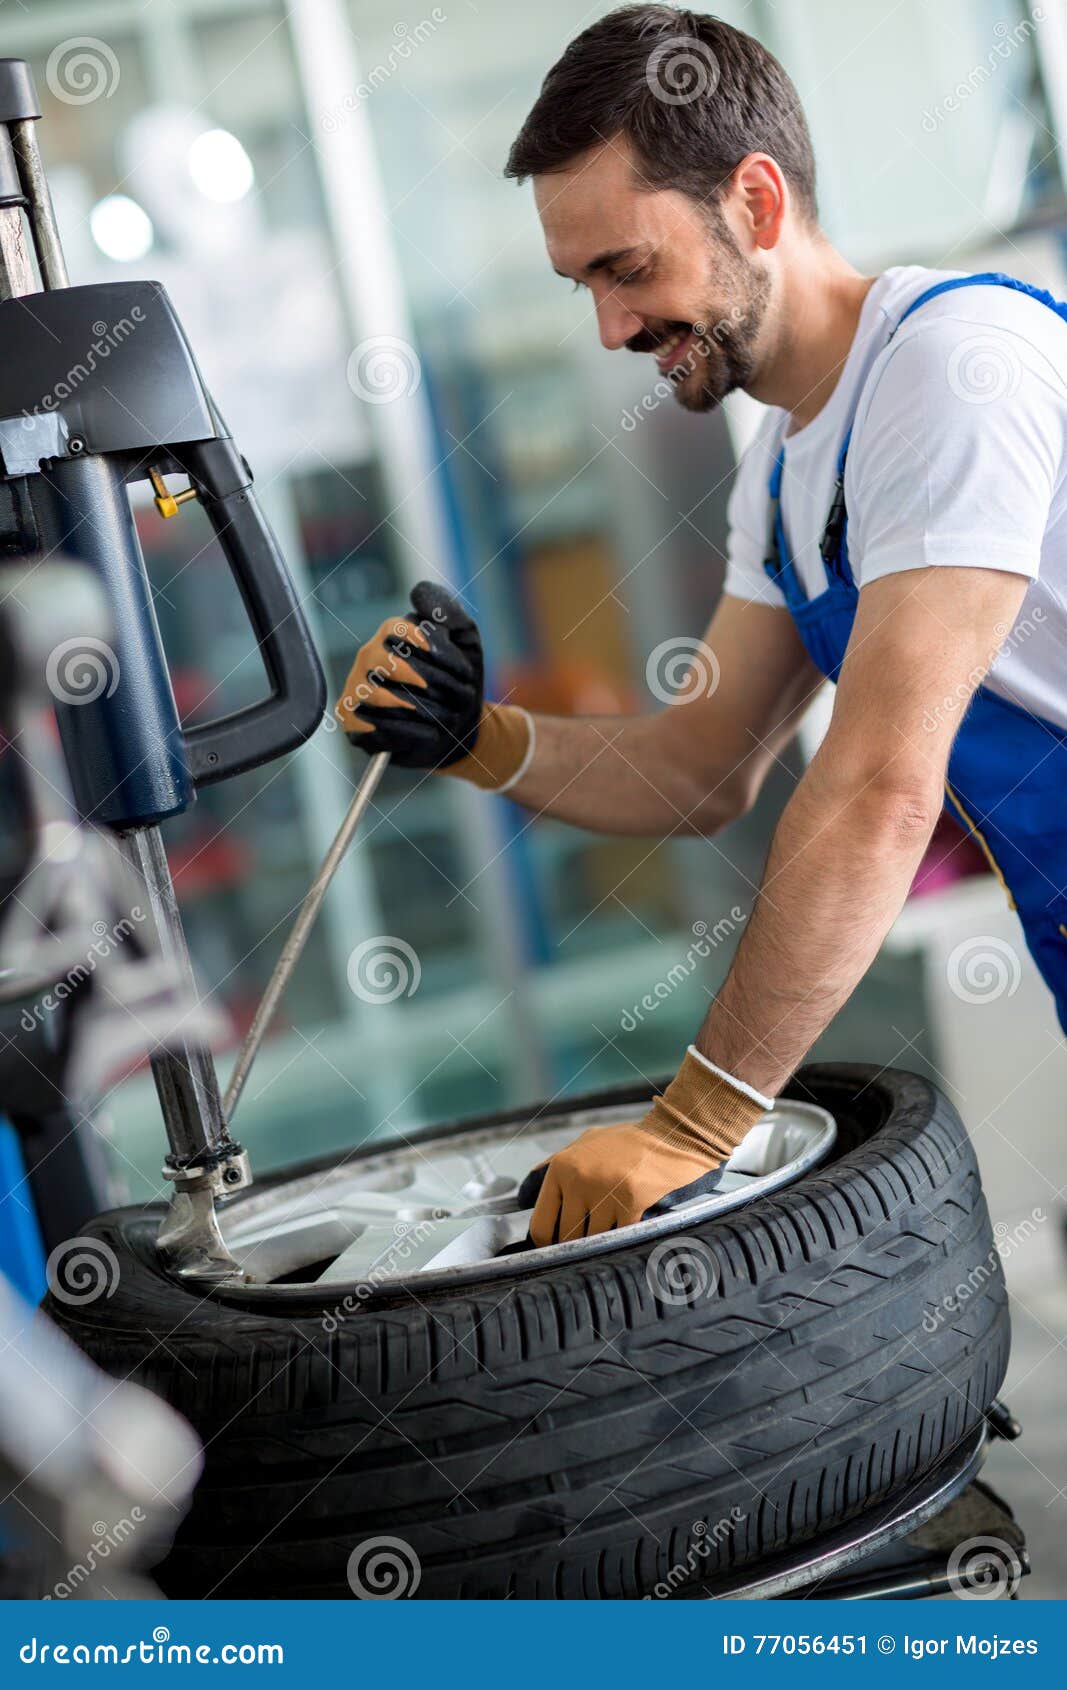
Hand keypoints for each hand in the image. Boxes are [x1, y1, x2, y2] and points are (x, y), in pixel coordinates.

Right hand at [335, 580, 483, 768]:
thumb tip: (416, 593)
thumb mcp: (466, 642)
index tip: (463, 671)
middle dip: (433, 683)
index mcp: (391, 634)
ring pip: (378, 694)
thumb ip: (450, 613)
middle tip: (460, 698)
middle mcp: (369, 656)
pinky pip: (370, 725)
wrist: (458, 727)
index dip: (435, 650)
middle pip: (391, 663)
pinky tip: (429, 733)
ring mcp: (356, 687)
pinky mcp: (353, 721)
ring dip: (421, 709)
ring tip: (445, 717)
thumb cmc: (458, 681)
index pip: (402, 630)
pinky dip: (406, 732)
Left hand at [525, 1047, 772, 1244]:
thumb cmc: (629, 1143)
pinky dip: (625, 1236)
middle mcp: (578, 1179)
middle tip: (592, 1239)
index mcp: (562, 1167)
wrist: (675, 1135)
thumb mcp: (586, 1143)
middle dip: (579, 1244)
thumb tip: (526, 1195)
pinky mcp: (631, 1202)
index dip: (548, 1245)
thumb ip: (556, 1165)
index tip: (557, 1250)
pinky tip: (632, 1225)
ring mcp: (604, 1191)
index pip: (541, 1224)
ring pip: (593, 1241)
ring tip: (616, 1226)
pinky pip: (619, 1236)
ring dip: (604, 1240)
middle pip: (567, 1238)